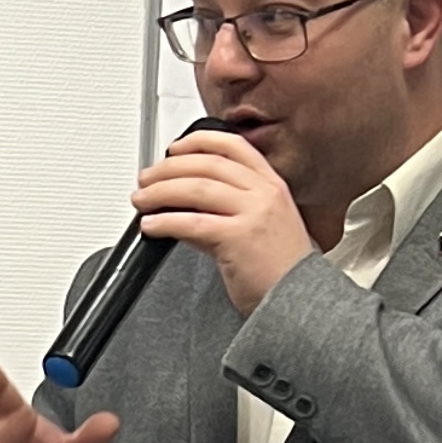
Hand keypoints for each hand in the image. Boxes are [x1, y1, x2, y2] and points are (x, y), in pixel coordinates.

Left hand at [128, 130, 311, 316]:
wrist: (299, 301)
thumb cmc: (279, 269)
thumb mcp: (259, 226)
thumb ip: (225, 211)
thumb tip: (184, 205)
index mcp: (271, 184)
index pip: (232, 146)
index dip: (199, 141)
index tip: (175, 149)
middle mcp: (264, 193)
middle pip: (207, 164)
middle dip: (168, 169)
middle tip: (146, 180)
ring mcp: (253, 213)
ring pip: (196, 188)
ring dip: (160, 192)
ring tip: (142, 201)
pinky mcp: (238, 238)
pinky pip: (192, 223)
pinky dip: (165, 222)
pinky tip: (151, 226)